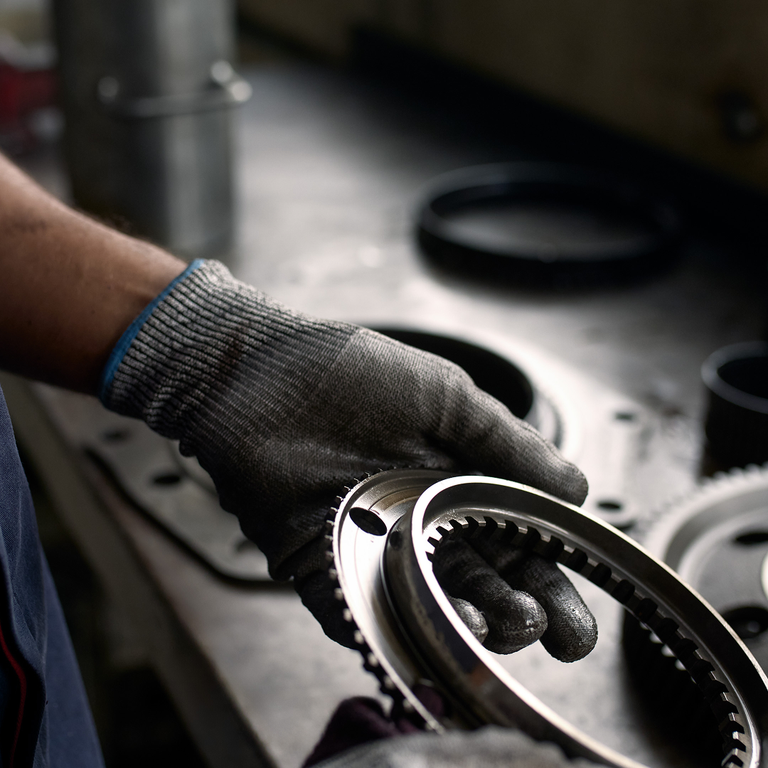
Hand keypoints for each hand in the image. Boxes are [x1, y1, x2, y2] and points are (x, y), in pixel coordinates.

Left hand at [101, 260, 593, 654]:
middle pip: (480, 580)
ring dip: (465, 622)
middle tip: (549, 632)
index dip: (550, 574)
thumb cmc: (349, 373)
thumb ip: (505, 443)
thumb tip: (579, 490)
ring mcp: (370, 546)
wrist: (257, 372)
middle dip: (521, 612)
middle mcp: (418, 520)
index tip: (581, 608)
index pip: (514, 538)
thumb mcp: (443, 395)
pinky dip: (385, 629)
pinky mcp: (318, 564)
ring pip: (428, 601)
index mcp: (455, 481)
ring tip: (497, 627)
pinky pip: (353, 610)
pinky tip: (421, 636)